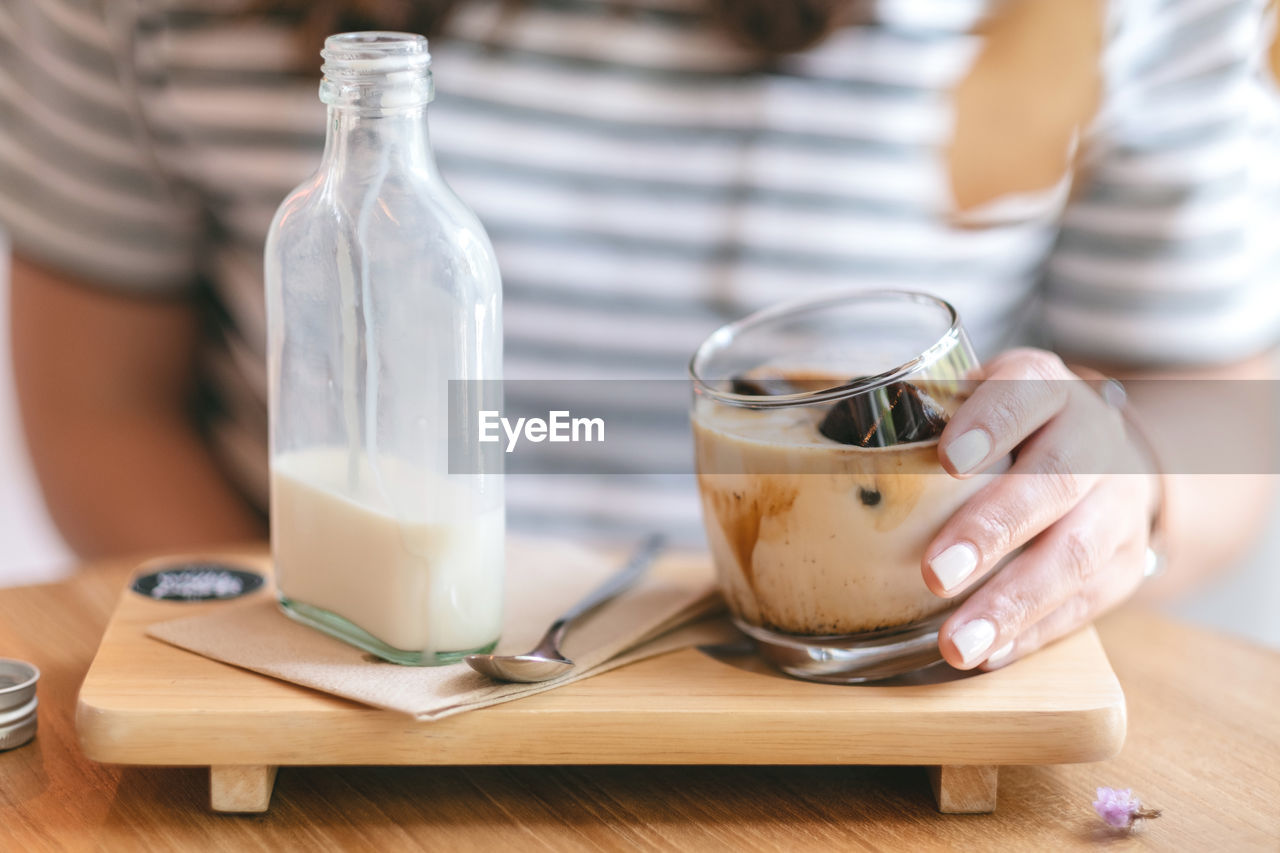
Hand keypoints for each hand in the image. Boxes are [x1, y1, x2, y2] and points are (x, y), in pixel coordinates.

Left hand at [923, 348, 1158, 669]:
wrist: (1112, 459)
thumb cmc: (1013, 431)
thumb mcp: (980, 402)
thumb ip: (927, 417)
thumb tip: (841, 451)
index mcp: (1048, 389)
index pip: (1027, 393)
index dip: (992, 423)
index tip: (948, 460)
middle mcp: (1093, 441)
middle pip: (1055, 482)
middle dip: (994, 531)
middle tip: (937, 573)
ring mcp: (1118, 505)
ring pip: (1076, 555)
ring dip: (1013, 604)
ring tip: (958, 643)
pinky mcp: (1125, 564)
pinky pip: (1086, 603)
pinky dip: (1033, 632)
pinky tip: (989, 655)